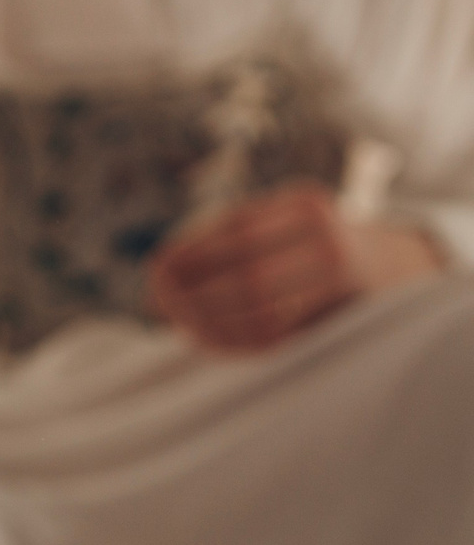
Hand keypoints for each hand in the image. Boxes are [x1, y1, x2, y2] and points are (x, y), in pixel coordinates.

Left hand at [146, 183, 443, 352]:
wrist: (390, 265)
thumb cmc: (310, 243)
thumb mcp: (278, 223)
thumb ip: (228, 240)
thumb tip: (160, 271)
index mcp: (305, 204)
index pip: (236, 229)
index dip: (190, 252)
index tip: (155, 270)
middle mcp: (329, 238)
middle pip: (248, 274)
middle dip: (194, 295)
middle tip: (159, 304)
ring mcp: (340, 278)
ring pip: (261, 310)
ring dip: (210, 324)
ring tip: (179, 325)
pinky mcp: (341, 315)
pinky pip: (277, 334)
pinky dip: (233, 340)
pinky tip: (206, 339)